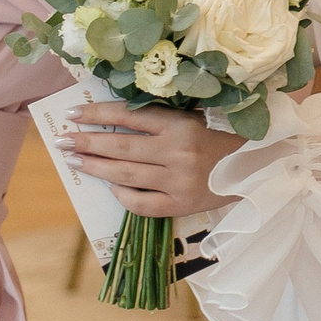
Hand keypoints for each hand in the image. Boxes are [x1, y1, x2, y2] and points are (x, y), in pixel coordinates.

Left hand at [60, 104, 231, 217]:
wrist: (259, 166)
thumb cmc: (223, 136)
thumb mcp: (195, 117)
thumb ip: (161, 118)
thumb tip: (114, 119)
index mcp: (181, 125)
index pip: (129, 116)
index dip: (97, 114)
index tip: (73, 114)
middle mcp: (177, 153)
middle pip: (121, 147)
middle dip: (86, 142)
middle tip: (62, 140)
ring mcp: (178, 182)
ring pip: (125, 175)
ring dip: (95, 168)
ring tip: (75, 161)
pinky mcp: (182, 206)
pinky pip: (142, 204)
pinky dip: (123, 195)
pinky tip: (111, 187)